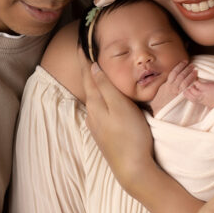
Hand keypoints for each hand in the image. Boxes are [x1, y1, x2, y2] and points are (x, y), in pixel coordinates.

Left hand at [81, 55, 153, 185]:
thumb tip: (93, 66)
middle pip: (89, 85)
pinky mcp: (105, 133)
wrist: (133, 169)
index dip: (84, 58)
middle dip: (87, 68)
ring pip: (94, 97)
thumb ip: (106, 86)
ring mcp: (97, 125)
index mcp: (96, 103)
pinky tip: (104, 98)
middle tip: (85, 51)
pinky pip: (99, 108)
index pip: (87, 74)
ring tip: (95, 70)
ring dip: (93, 82)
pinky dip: (100, 96)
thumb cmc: (131, 136)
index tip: (81, 42)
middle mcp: (93, 113)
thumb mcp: (120, 107)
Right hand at [150, 60, 196, 111]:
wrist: (159, 111)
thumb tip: (170, 78)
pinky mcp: (179, 98)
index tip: (184, 61)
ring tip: (195, 71)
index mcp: (166, 84)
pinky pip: (186, 89)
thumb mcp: (161, 90)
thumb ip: (166, 84)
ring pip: (184, 81)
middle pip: (180, 75)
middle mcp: (171, 87)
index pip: (173, 72)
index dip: (179, 66)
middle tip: (192, 65)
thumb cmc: (159, 102)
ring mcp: (175, 92)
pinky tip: (195, 80)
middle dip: (187, 69)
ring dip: (190, 75)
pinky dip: (191, 83)